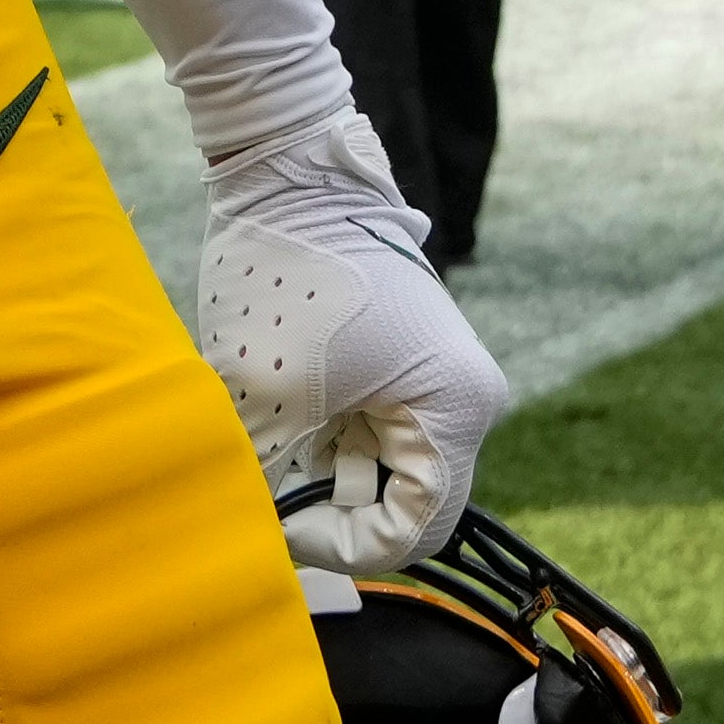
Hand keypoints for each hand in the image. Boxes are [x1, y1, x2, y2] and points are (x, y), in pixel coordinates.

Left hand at [199, 107, 508, 573]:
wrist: (292, 178)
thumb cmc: (284, 279)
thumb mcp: (263, 394)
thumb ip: (269, 480)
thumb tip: (257, 537)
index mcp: (456, 408)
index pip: (414, 528)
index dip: (343, 545)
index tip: (282, 526)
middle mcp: (466, 400)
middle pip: (403, 501)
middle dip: (332, 509)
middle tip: (268, 496)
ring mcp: (439, 382)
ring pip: (382, 470)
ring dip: (322, 473)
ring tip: (265, 449)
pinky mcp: (408, 367)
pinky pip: (373, 432)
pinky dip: (325, 440)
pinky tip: (277, 422)